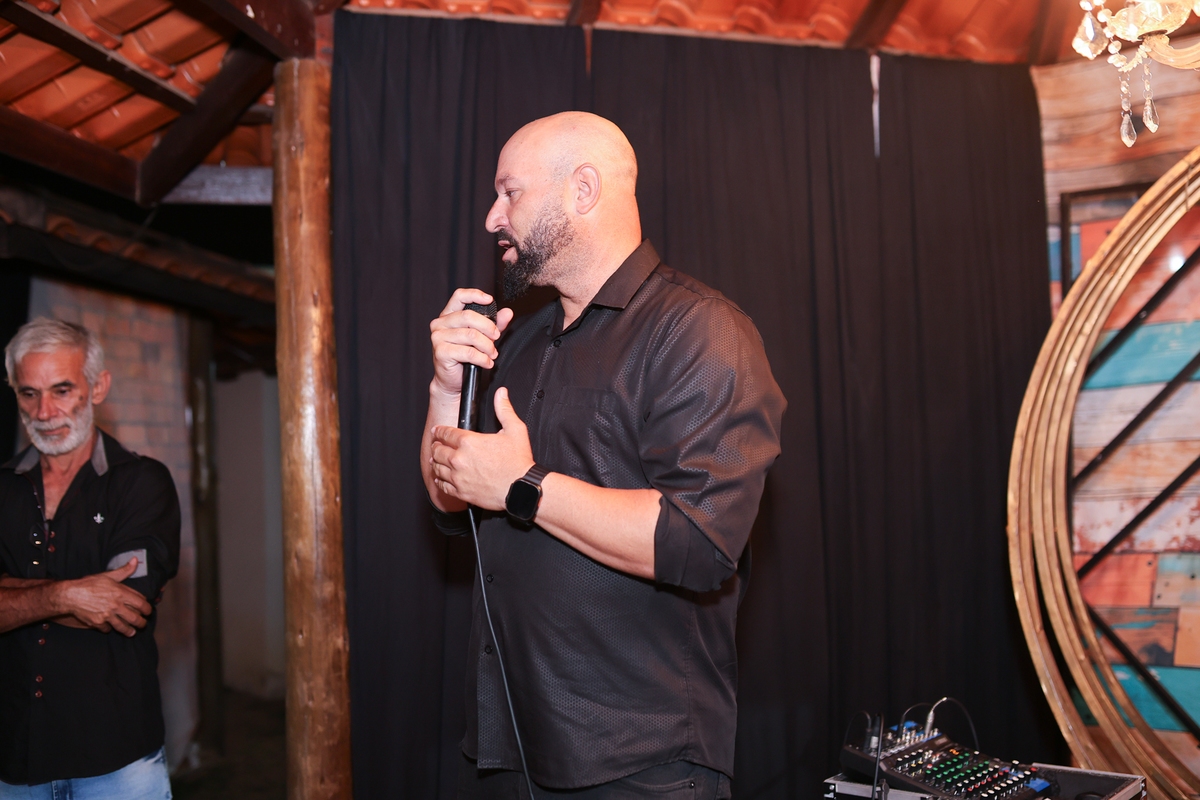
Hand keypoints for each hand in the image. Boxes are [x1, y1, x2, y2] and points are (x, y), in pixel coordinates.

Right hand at [58, 558, 152, 635]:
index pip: (141, 603)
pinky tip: (111, 628)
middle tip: (143, 624)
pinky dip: (109, 629)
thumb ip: (124, 570)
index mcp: (121, 593)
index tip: (148, 611)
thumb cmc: (89, 584)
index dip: (146, 608)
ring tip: (132, 633)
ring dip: (129, 631)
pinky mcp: (98, 623)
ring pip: (122, 626)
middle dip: (141, 623)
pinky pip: (107, 629)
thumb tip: (136, 560)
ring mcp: (107, 615)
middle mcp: (116, 605)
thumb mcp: (108, 575)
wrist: (70, 595)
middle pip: (134, 618)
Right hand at [429, 289, 514, 398]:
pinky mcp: (441, 352)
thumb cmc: (464, 357)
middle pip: (468, 316)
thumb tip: (507, 312)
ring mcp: (438, 338)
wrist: (452, 379)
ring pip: (471, 335)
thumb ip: (494, 323)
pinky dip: (483, 358)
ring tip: (492, 354)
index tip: (489, 300)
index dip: (475, 295)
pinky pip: (469, 352)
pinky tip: (487, 362)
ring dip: (487, 346)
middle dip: (488, 327)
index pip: (459, 296)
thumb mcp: (482, 336)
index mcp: (448, 315)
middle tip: (496, 337)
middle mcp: (440, 324)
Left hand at [429, 387, 534, 509]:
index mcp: (470, 442)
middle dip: (436, 446)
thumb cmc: (518, 462)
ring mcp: (459, 477)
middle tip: (436, 445)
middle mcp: (460, 459)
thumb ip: (504, 409)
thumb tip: (501, 394)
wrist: (521, 489)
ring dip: (436, 462)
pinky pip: (443, 486)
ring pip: (437, 468)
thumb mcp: (515, 430)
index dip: (439, 431)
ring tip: (437, 460)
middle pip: (437, 450)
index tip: (437, 431)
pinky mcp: (461, 492)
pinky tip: (442, 478)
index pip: (446, 433)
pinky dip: (440, 481)